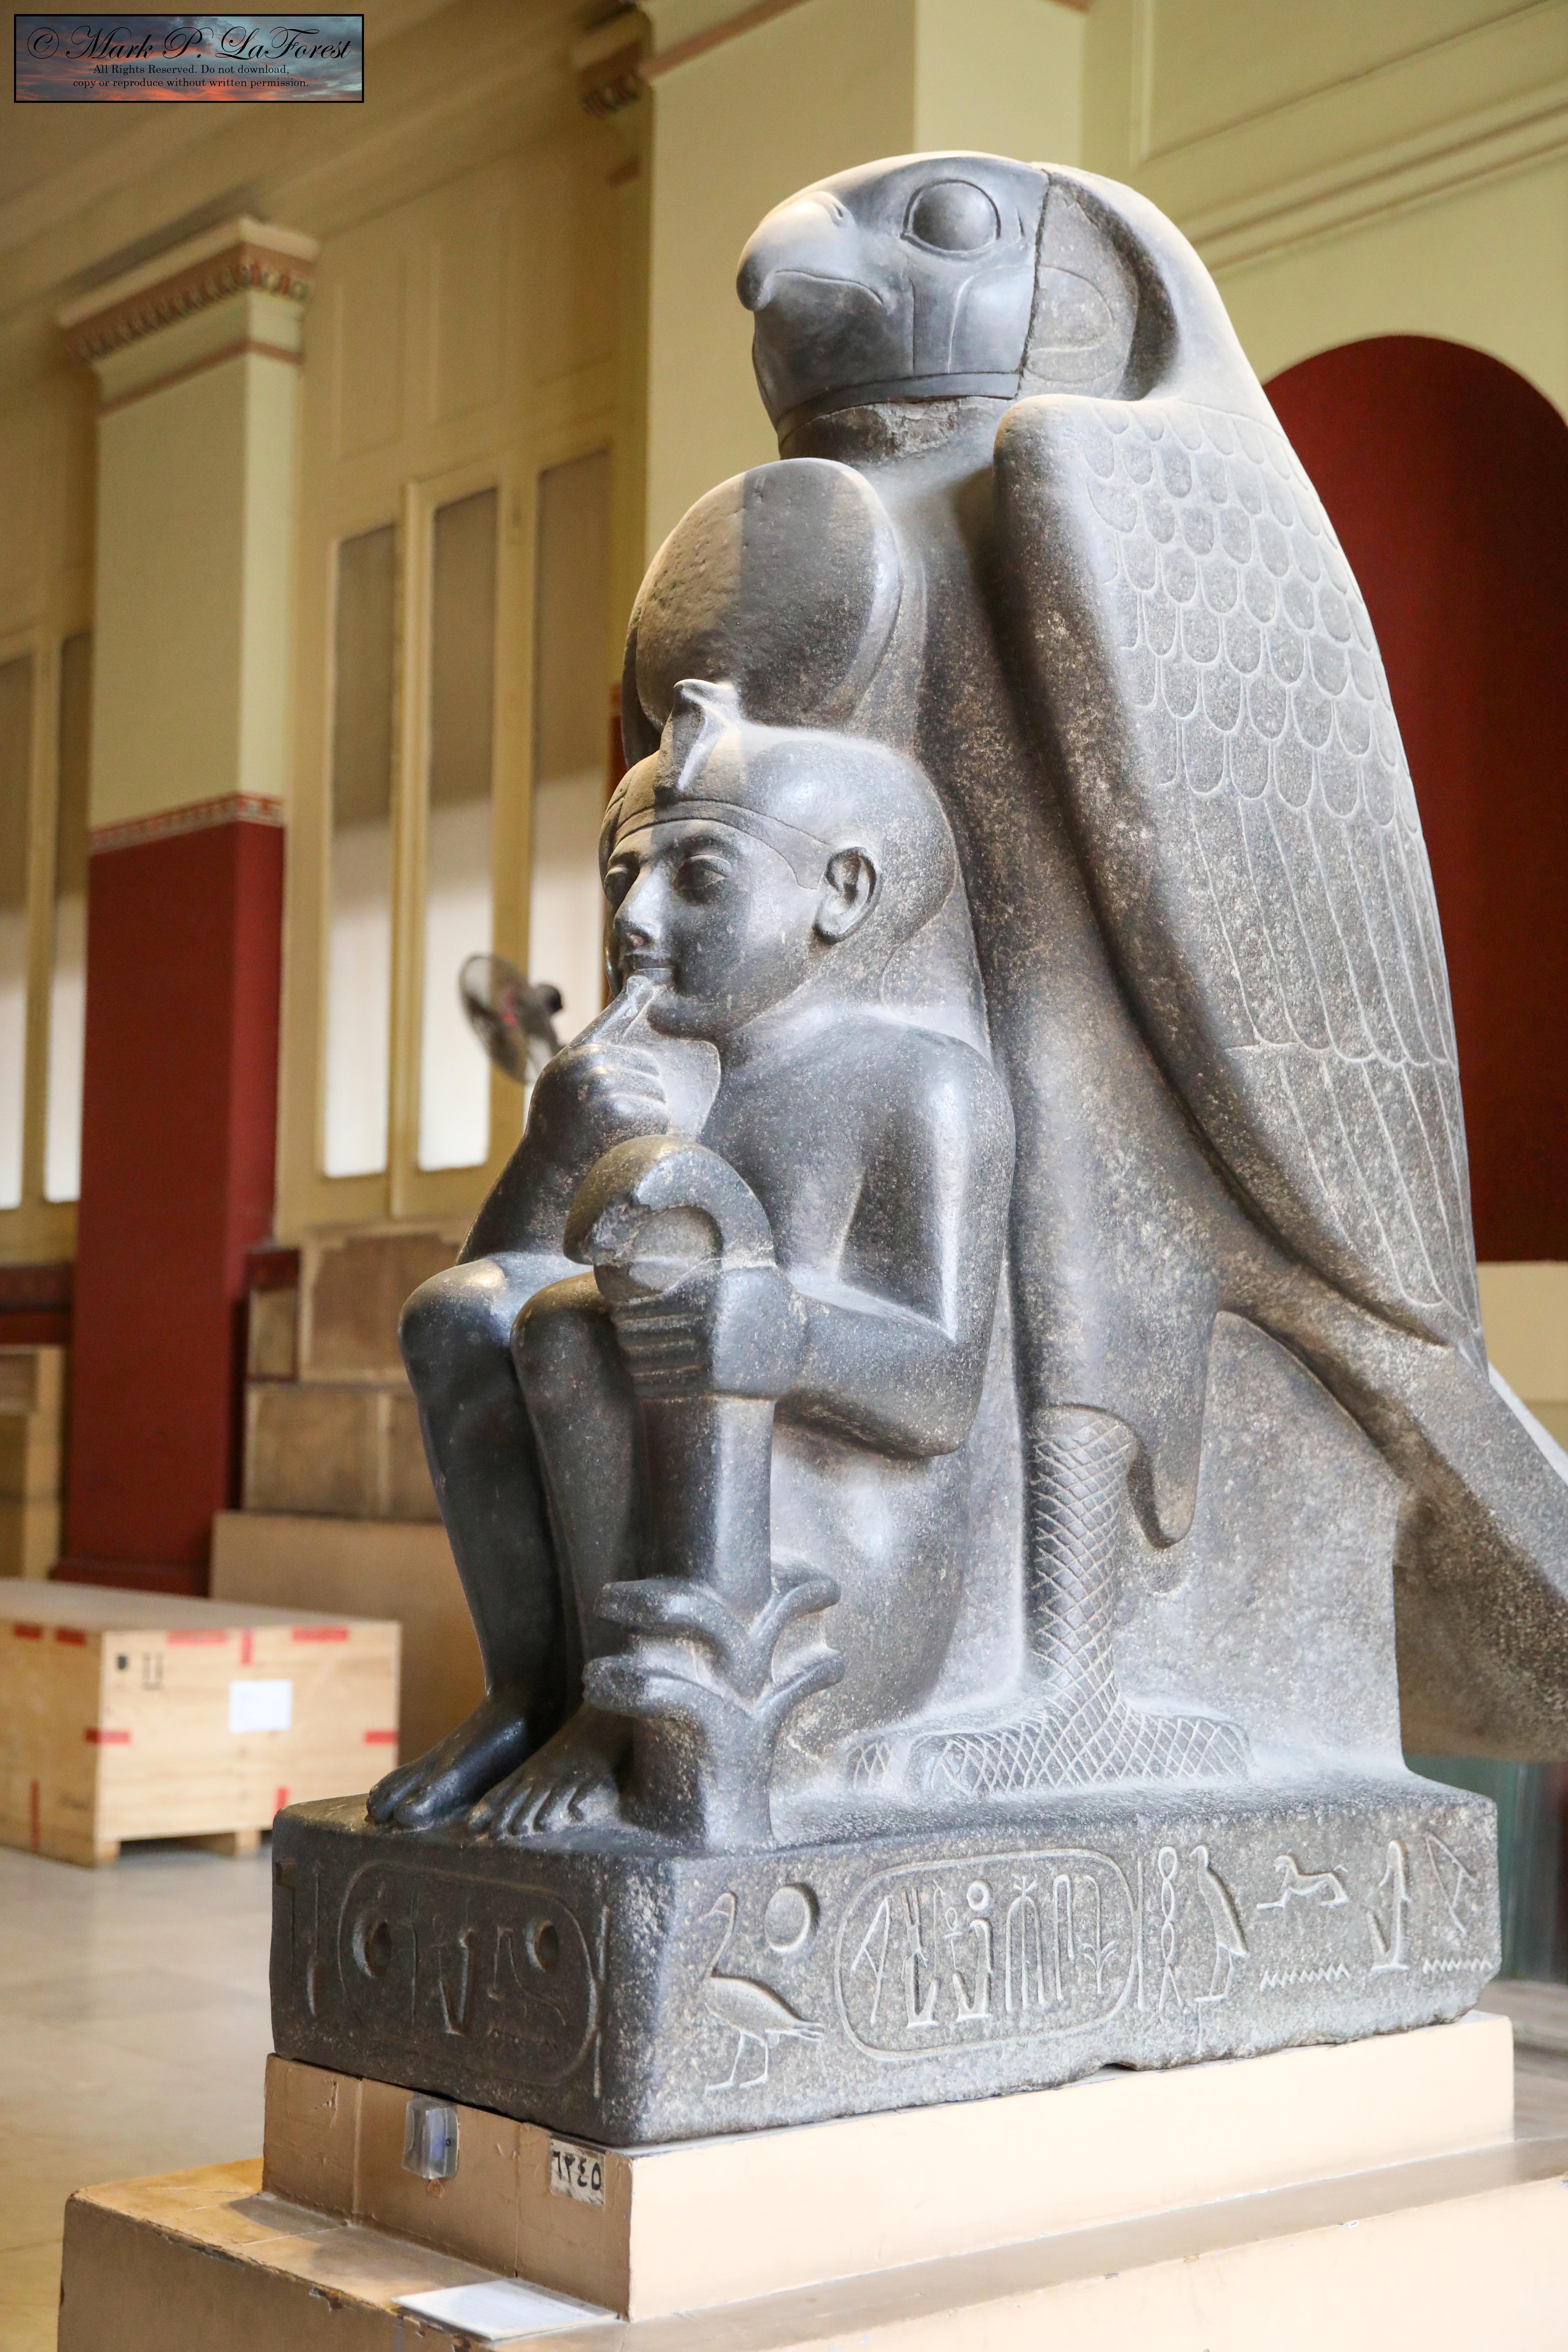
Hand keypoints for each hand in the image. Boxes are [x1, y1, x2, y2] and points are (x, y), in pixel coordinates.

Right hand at [526, 984, 669, 1173]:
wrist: (545, 1172)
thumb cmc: (562, 1126)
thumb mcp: (568, 1078)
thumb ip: (598, 1046)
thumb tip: (643, 988)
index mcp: (578, 1053)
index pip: (629, 1040)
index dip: (638, 1067)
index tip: (635, 1067)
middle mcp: (588, 1064)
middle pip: (649, 1068)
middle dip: (645, 1095)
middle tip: (622, 1121)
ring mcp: (601, 1085)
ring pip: (657, 1091)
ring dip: (650, 1115)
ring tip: (622, 1131)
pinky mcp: (616, 1111)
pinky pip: (658, 1113)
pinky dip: (653, 1131)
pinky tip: (629, 1141)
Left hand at [610, 1263, 806, 1400]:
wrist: (801, 1345)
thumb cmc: (760, 1304)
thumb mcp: (738, 1277)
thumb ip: (699, 1274)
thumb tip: (638, 1270)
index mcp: (712, 1291)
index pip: (653, 1305)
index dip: (629, 1311)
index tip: (619, 1313)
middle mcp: (712, 1322)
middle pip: (650, 1333)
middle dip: (629, 1336)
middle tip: (622, 1335)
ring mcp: (715, 1354)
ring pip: (656, 1360)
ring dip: (635, 1361)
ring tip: (629, 1357)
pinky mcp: (719, 1382)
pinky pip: (672, 1385)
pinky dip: (650, 1384)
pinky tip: (641, 1382)